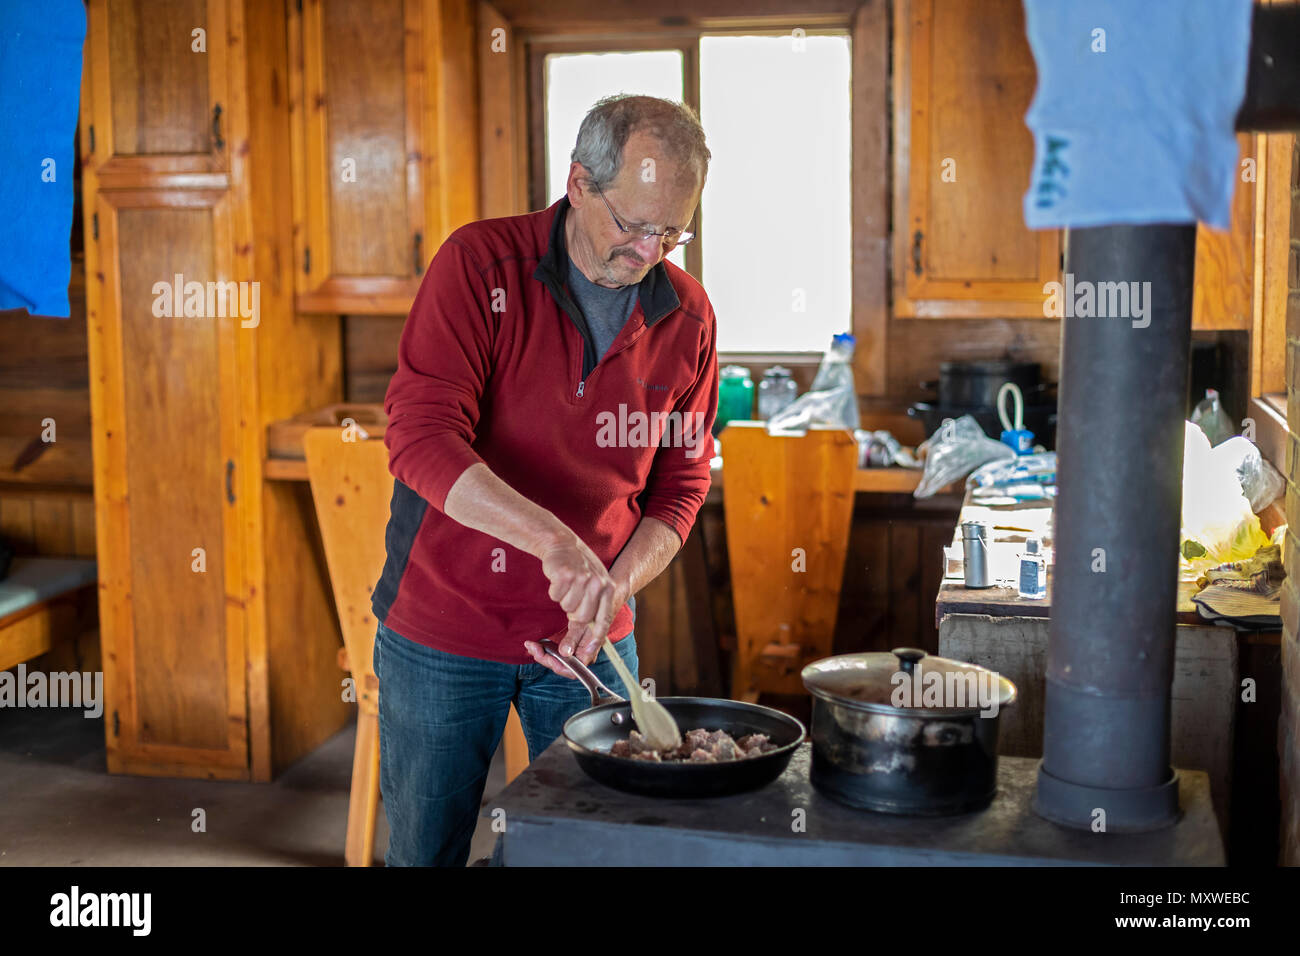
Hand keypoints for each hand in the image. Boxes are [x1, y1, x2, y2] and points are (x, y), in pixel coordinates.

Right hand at [527, 537, 629, 677]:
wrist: (561, 543)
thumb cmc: (578, 569)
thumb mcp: (593, 587)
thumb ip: (591, 612)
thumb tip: (580, 645)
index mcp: (608, 588)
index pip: (603, 620)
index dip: (593, 640)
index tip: (584, 655)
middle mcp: (598, 584)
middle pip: (582, 618)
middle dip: (572, 623)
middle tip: (568, 610)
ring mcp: (582, 578)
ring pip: (567, 607)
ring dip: (563, 601)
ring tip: (567, 586)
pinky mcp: (565, 574)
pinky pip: (556, 596)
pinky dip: (555, 591)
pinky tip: (559, 579)